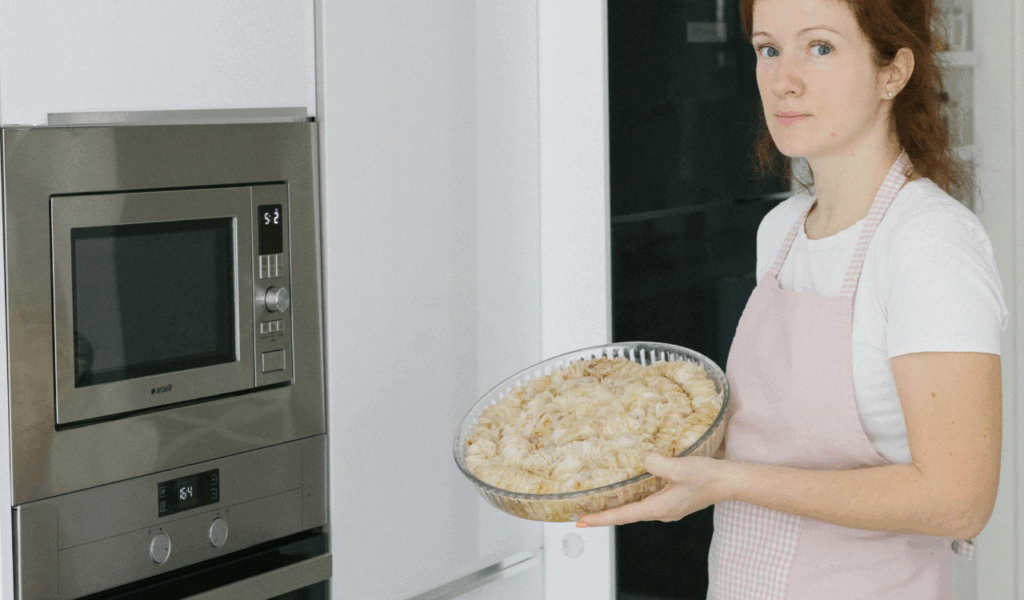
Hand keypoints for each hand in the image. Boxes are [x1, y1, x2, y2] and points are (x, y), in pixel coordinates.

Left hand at [575, 452, 727, 526]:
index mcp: (659, 508)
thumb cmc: (708, 477)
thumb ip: (657, 464)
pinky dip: (633, 495)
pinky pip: (647, 498)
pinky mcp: (673, 498)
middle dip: (604, 512)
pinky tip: (628, 485)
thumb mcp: (680, 467)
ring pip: (636, 506)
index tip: (582, 521)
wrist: (731, 480)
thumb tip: (643, 459)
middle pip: (626, 514)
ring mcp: (667, 506)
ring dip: (618, 504)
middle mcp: (661, 511)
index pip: (623, 516)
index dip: (601, 518)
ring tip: (599, 498)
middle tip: (582, 511)